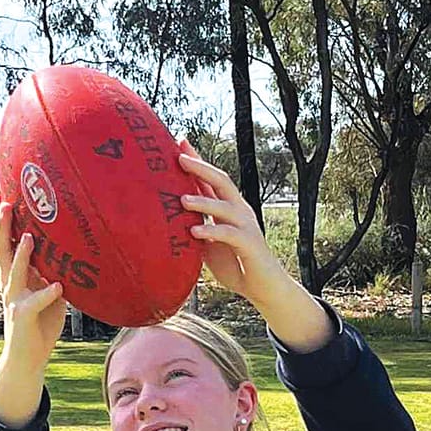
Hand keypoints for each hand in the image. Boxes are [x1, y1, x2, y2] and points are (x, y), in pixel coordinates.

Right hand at [0, 189, 65, 430]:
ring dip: (22, 254)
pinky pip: (35, 303)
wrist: (27, 359)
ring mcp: (14, 300)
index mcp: (16, 276)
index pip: (7, 242)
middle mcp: (10, 284)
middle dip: (2, 226)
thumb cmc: (40, 325)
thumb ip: (55, 272)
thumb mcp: (50, 293)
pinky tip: (57, 286)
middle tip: (3, 202)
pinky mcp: (23, 317)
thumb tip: (73, 252)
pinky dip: (46, 294)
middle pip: (3, 249)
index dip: (1, 220)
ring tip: (30, 236)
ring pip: (14, 272)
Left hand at [176, 145, 331, 349]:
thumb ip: (195, 229)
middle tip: (180, 157)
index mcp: (229, 208)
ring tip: (182, 199)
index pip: (212, 180)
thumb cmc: (235, 264)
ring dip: (203, 201)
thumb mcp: (209, 244)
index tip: (179, 143)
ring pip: (225, 206)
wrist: (262, 287)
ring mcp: (246, 225)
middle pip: (221, 181)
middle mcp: (240, 211)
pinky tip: (195, 232)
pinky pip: (229, 234)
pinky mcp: (250, 244)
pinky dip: (212, 231)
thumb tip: (168, 222)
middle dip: (201, 168)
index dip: (198, 161)